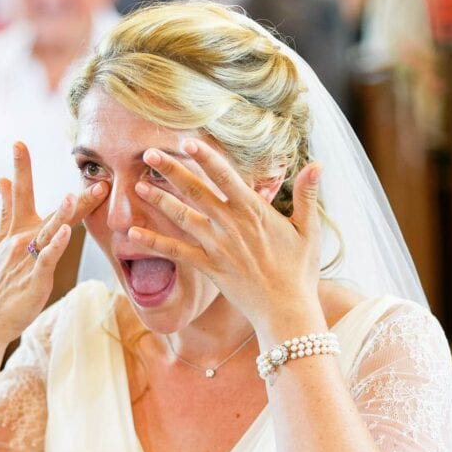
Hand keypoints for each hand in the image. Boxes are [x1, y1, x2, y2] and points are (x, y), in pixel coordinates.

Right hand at [0, 142, 106, 346]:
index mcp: (15, 231)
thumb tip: (1, 181)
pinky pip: (49, 258)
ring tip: (74, 194)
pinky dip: (57, 245)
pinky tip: (67, 233)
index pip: (18, 194)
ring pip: (48, 229)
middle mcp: (20, 240)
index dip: (20, 169)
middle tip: (40, 151)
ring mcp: (28, 258)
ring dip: (62, 211)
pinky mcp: (36, 277)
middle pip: (33, 203)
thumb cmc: (2, 283)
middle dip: (31, 176)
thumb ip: (7, 211)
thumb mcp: (3, 243)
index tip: (18, 143)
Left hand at [127, 138, 322, 331]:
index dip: (206, 157)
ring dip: (159, 200)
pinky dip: (155, 243)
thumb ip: (308, 196)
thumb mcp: (309, 231)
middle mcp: (232, 226)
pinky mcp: (209, 268)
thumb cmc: (300, 271)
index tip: (188, 141)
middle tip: (149, 152)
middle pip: (197, 192)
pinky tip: (133, 234)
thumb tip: (319, 164)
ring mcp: (218, 247)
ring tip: (136, 185)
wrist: (287, 311)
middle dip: (172, 170)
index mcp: (255, 212)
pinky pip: (177, 253)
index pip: (227, 177)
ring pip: (183, 218)